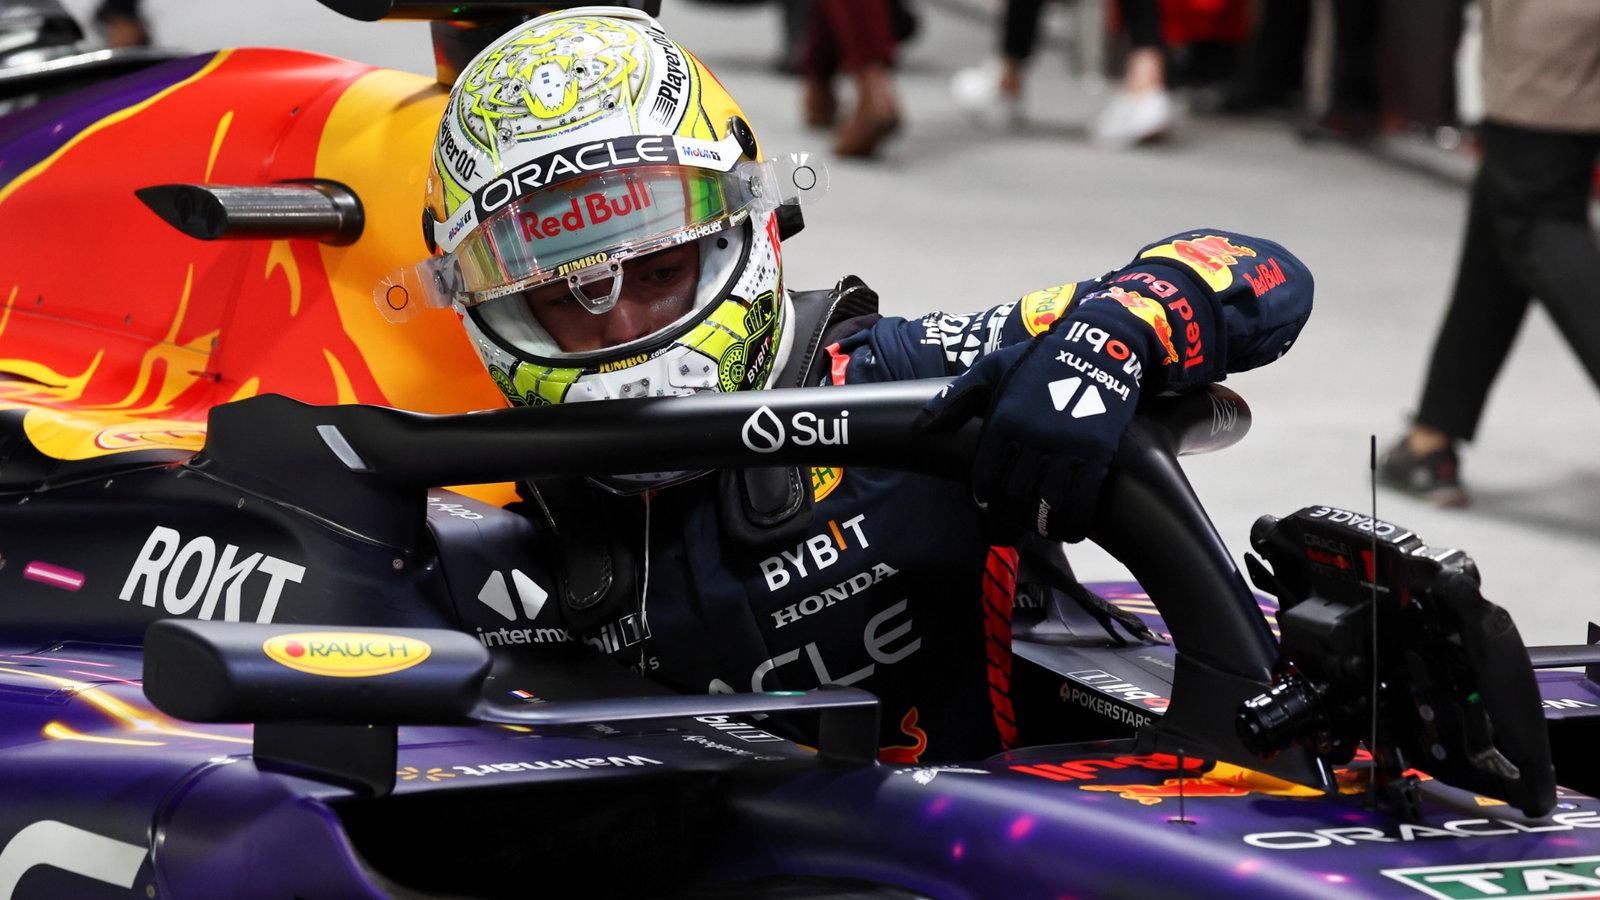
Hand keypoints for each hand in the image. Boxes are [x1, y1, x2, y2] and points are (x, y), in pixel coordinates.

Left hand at [921, 298, 1150, 541]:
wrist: (1096, 347)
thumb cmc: (1040, 359)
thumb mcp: (991, 368)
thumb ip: (957, 397)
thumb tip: (926, 425)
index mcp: (1003, 422)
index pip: (985, 477)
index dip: (985, 497)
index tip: (988, 504)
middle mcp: (1032, 439)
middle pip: (1014, 496)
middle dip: (1011, 514)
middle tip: (1014, 519)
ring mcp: (1066, 448)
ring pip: (1045, 505)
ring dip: (1041, 524)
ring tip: (1041, 528)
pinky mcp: (1096, 453)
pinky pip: (1081, 501)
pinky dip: (1073, 522)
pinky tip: (1070, 529)